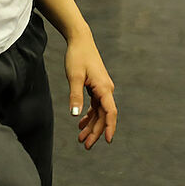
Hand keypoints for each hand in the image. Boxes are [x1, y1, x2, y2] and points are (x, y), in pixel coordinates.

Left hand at [64, 33, 116, 148]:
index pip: (110, 112)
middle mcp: (106, 89)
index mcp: (104, 88)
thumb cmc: (78, 56)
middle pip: (103, 115)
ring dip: (91, 125)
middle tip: (85, 145)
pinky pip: (94, 105)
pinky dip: (88, 115)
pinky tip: (80, 123)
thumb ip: (75, 96)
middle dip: (95, 131)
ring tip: (81, 138)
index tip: (107, 140)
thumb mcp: (74, 77)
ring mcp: (101, 88)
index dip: (109, 127)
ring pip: (99, 112)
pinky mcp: (96, 86)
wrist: (80, 40)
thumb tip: (75, 115)